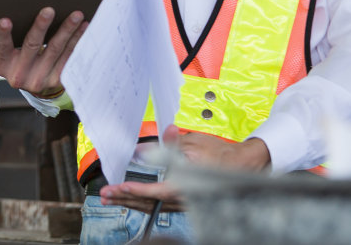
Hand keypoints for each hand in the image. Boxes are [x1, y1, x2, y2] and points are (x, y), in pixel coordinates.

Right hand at [0, 7, 85, 98]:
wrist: (31, 83)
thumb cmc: (17, 60)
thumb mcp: (7, 54)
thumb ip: (10, 39)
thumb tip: (22, 8)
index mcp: (4, 65)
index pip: (2, 47)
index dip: (3, 34)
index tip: (4, 21)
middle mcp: (20, 74)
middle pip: (32, 46)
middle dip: (41, 26)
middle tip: (49, 10)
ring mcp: (39, 79)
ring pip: (55, 49)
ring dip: (67, 30)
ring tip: (75, 15)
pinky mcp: (56, 80)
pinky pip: (68, 57)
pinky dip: (76, 40)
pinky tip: (83, 28)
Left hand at [95, 125, 269, 213]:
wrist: (245, 165)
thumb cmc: (220, 154)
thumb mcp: (193, 144)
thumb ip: (169, 145)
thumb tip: (147, 145)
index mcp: (187, 185)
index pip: (154, 192)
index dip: (134, 191)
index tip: (117, 188)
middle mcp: (185, 199)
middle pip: (150, 203)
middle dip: (125, 199)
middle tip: (106, 195)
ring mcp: (186, 203)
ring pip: (154, 206)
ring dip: (132, 202)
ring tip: (112, 198)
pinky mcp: (186, 202)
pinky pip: (161, 205)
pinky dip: (145, 202)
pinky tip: (133, 199)